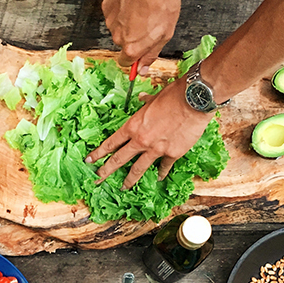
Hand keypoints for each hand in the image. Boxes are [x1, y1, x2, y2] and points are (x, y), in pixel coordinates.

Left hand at [85, 78, 208, 189]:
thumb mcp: (154, 98)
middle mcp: (141, 140)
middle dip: (106, 171)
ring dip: (129, 180)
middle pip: (119, 159)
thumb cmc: (173, 95)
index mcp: (133, 126)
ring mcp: (156, 149)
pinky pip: (164, 167)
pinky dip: (161, 173)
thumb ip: (145, 103)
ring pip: (138, 169)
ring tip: (123, 187)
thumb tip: (141, 99)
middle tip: (97, 179)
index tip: (89, 160)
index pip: (111, 143)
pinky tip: (158, 178)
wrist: (194, 100)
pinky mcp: (172, 154)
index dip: (98, 153)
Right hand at [102, 0, 179, 70]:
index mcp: (132, 48)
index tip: (140, 52)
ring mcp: (111, 22)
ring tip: (142, 10)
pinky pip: (115, 14)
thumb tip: (143, 69)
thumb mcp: (165, 34)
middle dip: (134, 37)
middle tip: (147, 24)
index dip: (135, 57)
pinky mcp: (107, 8)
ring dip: (129, 22)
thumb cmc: (159, 2)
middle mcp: (118, 37)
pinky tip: (133, 2)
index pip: (126, 63)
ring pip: (119, 28)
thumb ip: (151, 54)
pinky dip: (122, 10)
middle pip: (124, 44)